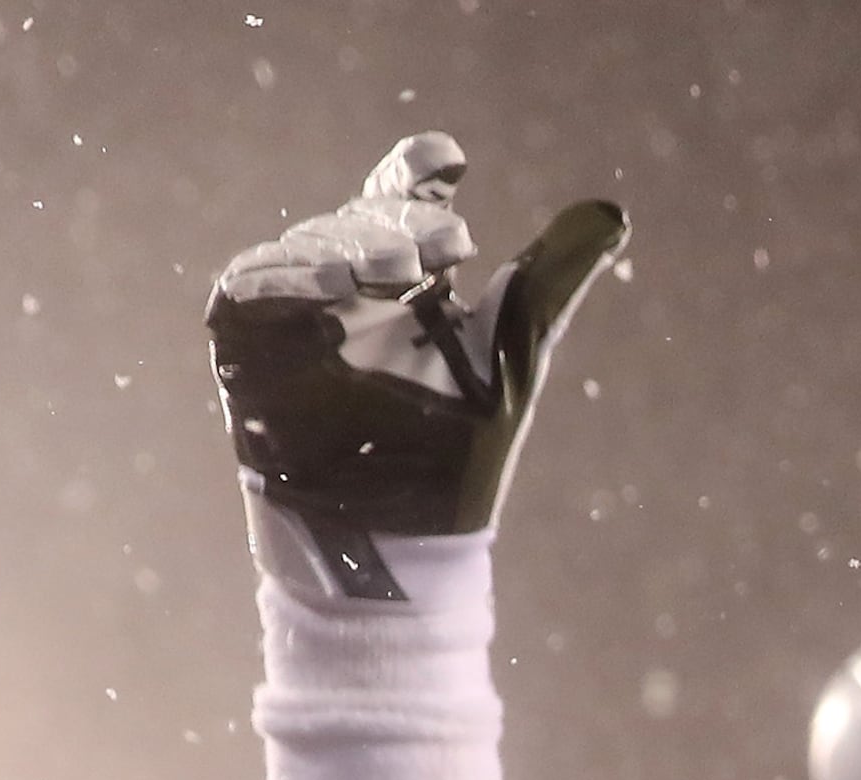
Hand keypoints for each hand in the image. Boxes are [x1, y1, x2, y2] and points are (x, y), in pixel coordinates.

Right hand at [207, 133, 625, 597]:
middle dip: (403, 225)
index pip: (403, 200)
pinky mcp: (246, 342)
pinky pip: (249, 288)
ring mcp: (293, 309)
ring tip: (398, 271)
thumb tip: (614, 213)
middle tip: (453, 245)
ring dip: (349, 249)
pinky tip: (333, 287)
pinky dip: (286, 280)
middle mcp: (345, 283)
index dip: (419, 174)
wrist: (406, 538)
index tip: (453, 159)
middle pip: (361, 220)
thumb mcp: (514, 359)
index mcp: (406, 279)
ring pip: (307, 247)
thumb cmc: (461, 454)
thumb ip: (553, 284)